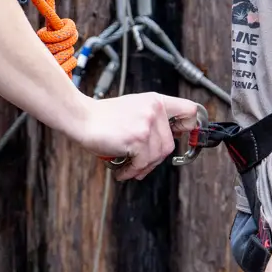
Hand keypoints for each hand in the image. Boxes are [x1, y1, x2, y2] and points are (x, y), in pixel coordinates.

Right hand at [71, 93, 202, 180]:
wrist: (81, 117)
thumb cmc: (103, 117)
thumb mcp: (133, 108)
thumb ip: (152, 119)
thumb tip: (169, 140)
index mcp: (156, 101)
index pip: (189, 110)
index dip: (190, 126)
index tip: (182, 137)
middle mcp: (155, 110)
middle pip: (169, 145)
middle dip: (154, 159)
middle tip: (140, 165)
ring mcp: (147, 124)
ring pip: (157, 157)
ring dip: (142, 168)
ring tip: (129, 168)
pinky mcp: (138, 138)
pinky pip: (143, 163)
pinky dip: (132, 171)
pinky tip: (122, 171)